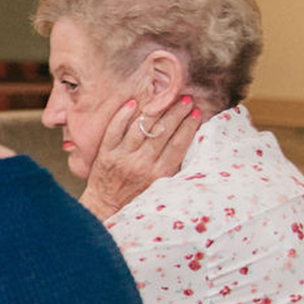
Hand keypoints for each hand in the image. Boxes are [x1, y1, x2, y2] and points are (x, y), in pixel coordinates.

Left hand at [79, 96, 204, 218]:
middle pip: (163, 131)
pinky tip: (134, 102)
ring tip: (165, 98)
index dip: (190, 125)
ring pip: (141, 126)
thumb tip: (191, 139)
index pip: (179, 143)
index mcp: (160, 173)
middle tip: (186, 100)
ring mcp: (122, 157)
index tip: (197, 112)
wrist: (107, 205)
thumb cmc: (138, 194)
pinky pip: (115, 129)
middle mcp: (142, 164)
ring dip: (156, 109)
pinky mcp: (106, 153)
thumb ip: (174, 164)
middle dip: (177, 112)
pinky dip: (124, 115)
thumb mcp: (162, 184)